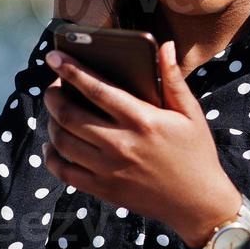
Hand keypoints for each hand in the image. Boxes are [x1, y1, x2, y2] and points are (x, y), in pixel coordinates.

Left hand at [40, 37, 243, 248]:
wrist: (198, 203)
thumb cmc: (196, 154)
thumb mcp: (191, 113)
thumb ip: (173, 79)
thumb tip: (164, 45)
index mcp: (143, 120)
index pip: (97, 89)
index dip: (71, 71)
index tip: (54, 58)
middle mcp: (121, 144)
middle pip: (70, 114)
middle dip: (53, 95)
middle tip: (53, 87)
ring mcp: (109, 169)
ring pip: (63, 141)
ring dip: (51, 122)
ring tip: (55, 112)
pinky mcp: (103, 189)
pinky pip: (64, 172)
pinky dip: (51, 156)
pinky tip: (52, 145)